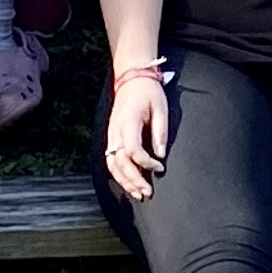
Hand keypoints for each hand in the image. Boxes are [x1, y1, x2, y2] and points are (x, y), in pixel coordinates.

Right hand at [103, 70, 170, 200]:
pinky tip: (128, 183)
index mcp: (128, 123)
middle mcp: (115, 132)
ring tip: (137, 194)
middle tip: (147, 193)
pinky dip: (118, 174)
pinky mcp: (111, 137)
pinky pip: (111, 160)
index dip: (146, 164)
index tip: (160, 167)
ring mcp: (111, 135)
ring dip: (124, 181)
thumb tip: (160, 155)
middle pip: (120, 162)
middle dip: (133, 180)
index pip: (133, 151)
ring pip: (112, 164)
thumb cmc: (148, 92)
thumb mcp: (160, 108)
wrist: (131, 78)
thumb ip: (160, 132)